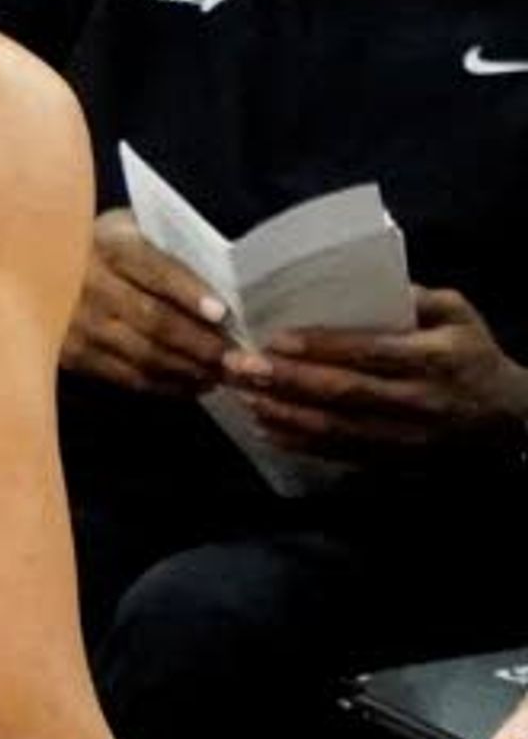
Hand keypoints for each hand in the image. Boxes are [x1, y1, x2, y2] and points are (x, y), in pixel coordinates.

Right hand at [65, 210, 231, 396]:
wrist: (46, 267)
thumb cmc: (113, 248)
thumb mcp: (135, 232)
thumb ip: (172, 252)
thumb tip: (231, 285)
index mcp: (109, 245)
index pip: (153, 269)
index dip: (187, 291)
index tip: (222, 313)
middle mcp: (87, 285)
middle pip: (153, 321)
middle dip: (204, 344)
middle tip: (244, 361)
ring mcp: (77, 325)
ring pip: (145, 355)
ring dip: (192, 369)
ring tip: (227, 374)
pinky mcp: (73, 355)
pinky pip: (129, 377)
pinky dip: (169, 384)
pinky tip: (196, 383)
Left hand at [224, 286, 527, 461]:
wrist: (509, 419)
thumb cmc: (474, 355)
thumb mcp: (458, 314)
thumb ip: (415, 296)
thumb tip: (362, 280)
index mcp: (433, 359)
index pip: (369, 352)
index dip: (321, 348)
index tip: (275, 339)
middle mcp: (417, 400)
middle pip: (342, 392)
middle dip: (285, 380)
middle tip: (238, 366)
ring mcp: (405, 435)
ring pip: (335, 427)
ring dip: (283, 413)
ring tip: (241, 395)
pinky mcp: (394, 458)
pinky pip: (339, 453)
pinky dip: (299, 443)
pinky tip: (265, 427)